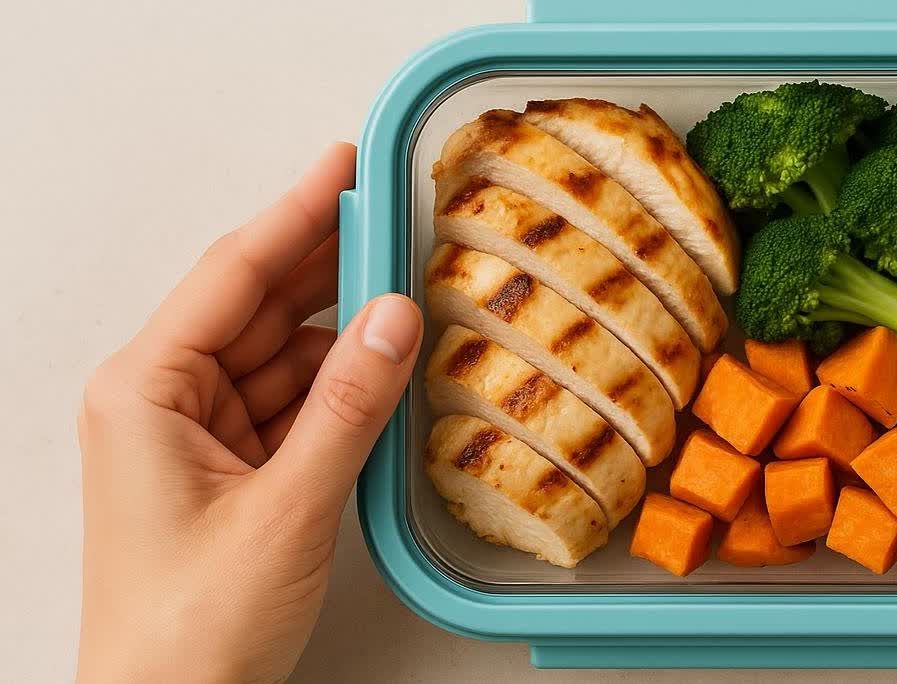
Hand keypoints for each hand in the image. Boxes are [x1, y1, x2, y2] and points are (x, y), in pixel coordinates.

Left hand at [76, 143, 421, 682]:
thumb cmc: (191, 628)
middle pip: (256, 305)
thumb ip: (347, 406)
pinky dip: (338, 387)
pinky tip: (386, 367)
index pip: (231, 273)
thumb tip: (393, 316)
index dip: (295, 212)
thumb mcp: (286, 508)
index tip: (345, 164)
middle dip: (326, 265)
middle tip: (398, 218)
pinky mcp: (228, 471)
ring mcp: (195, 436)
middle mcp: (161, 400)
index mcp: (145, 390)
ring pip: (281, 355)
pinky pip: (292, 404)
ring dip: (342, 333)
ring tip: (411, 292)